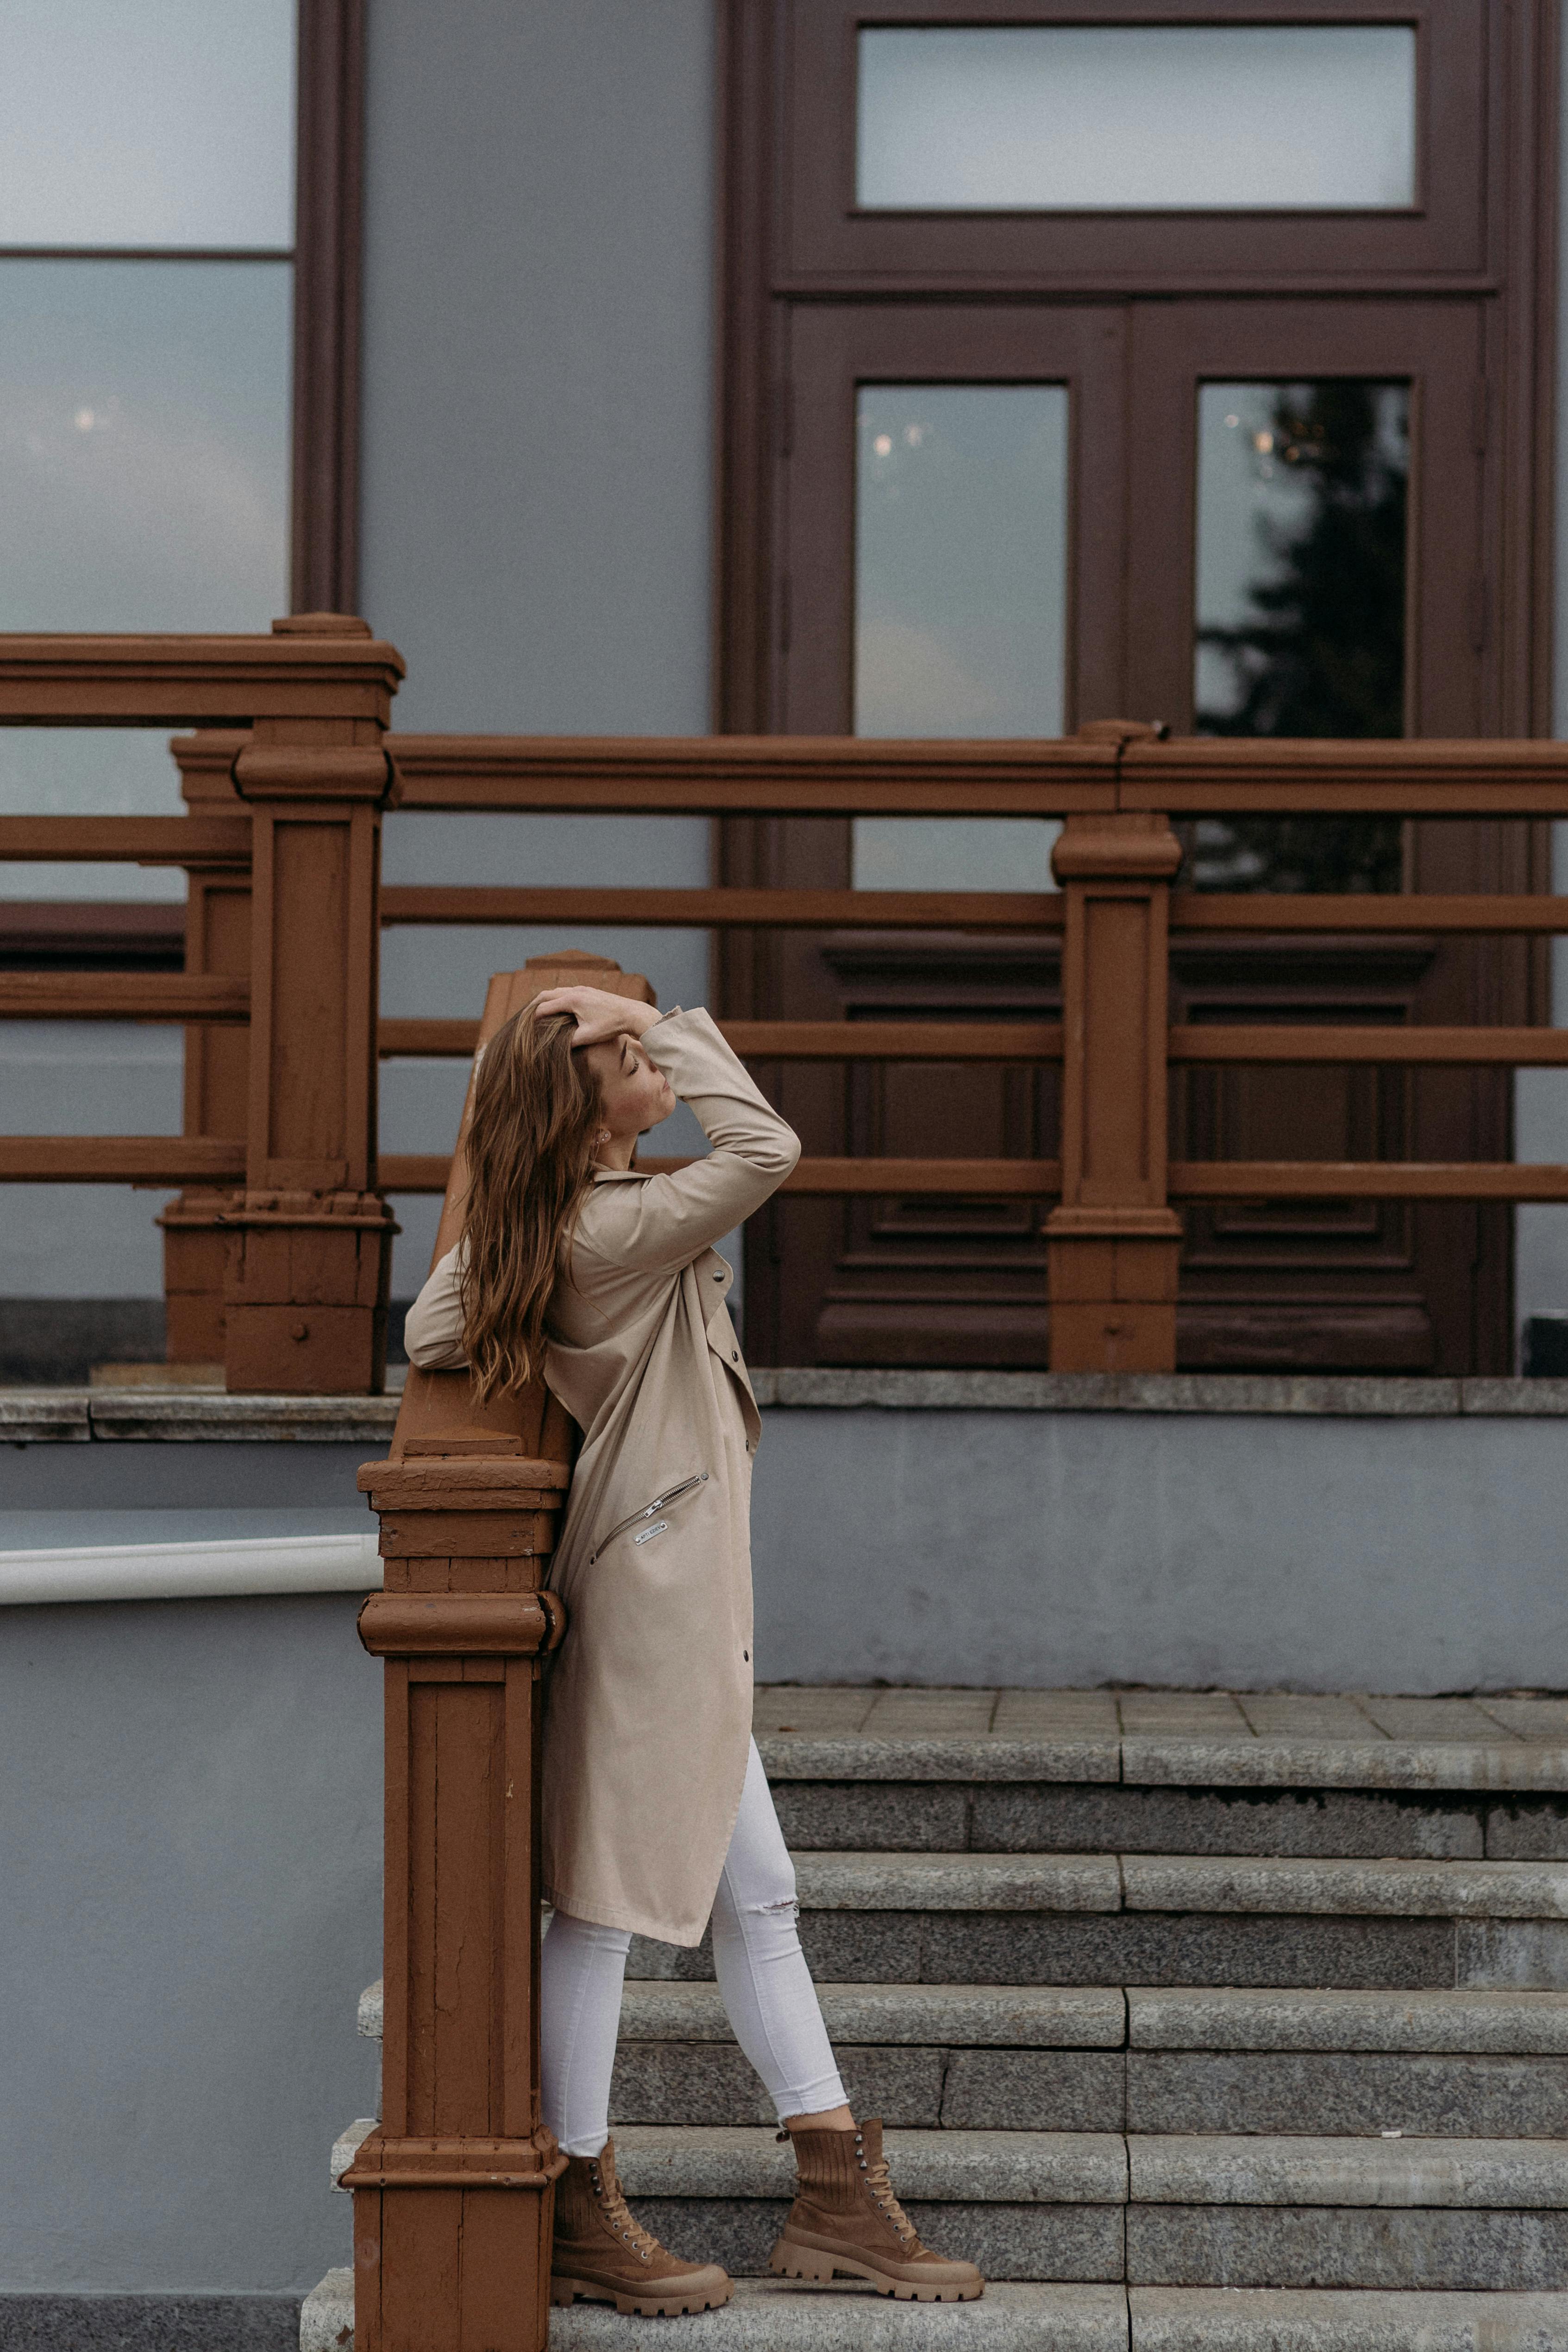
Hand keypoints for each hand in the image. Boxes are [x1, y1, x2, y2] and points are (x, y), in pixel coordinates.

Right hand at [529, 984, 659, 1047]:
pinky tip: (558, 1008)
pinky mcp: (589, 990)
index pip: (544, 1007)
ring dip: (547, 1001)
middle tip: (525, 1017)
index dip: (533, 1018)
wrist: (632, 1014)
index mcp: (571, 1000)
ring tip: (538, 1012)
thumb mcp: (587, 1036)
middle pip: (546, 995)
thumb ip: (569, 1041)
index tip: (525, 1028)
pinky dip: (558, 999)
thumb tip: (554, 1047)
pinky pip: (567, 992)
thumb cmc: (610, 1026)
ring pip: (557, 991)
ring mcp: (583, 988)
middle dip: (534, 1005)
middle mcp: (575, 990)